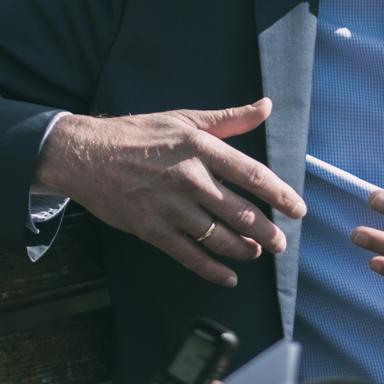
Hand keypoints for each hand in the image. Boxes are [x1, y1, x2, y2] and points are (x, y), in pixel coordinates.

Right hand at [35, 100, 307, 286]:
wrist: (86, 155)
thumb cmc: (139, 134)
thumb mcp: (185, 119)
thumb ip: (229, 119)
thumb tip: (266, 106)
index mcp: (201, 148)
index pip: (253, 175)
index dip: (281, 195)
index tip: (298, 209)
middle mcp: (190, 179)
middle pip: (241, 213)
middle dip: (267, 232)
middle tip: (280, 241)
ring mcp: (170, 207)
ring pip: (219, 237)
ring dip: (244, 250)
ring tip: (258, 253)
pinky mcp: (152, 230)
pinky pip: (189, 255)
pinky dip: (212, 270)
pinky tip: (229, 277)